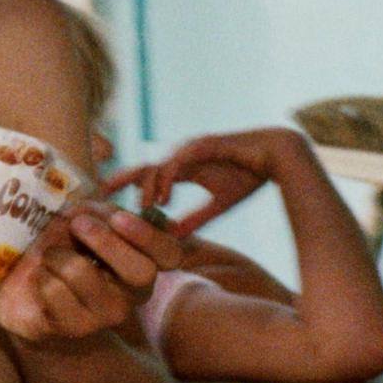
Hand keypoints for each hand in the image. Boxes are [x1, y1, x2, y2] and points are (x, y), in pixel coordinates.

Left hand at [0, 203, 186, 349]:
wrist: (26, 290)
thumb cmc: (60, 247)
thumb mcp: (80, 219)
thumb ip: (97, 213)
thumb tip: (101, 215)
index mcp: (142, 261)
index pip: (169, 254)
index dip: (148, 236)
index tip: (117, 218)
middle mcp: (133, 292)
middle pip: (140, 272)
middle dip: (104, 241)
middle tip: (77, 224)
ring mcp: (106, 314)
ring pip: (82, 273)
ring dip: (56, 255)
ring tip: (49, 258)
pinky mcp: (75, 327)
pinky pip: (54, 291)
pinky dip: (40, 275)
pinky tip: (40, 279)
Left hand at [109, 127, 300, 239]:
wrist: (279, 157)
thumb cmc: (249, 176)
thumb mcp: (219, 204)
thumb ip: (196, 218)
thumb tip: (175, 236)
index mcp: (182, 168)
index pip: (146, 174)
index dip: (124, 183)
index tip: (104, 199)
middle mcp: (182, 156)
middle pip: (144, 168)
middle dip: (122, 182)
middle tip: (104, 202)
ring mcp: (191, 149)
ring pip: (159, 167)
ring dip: (149, 188)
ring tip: (144, 209)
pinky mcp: (205, 146)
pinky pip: (180, 162)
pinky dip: (170, 180)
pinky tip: (165, 199)